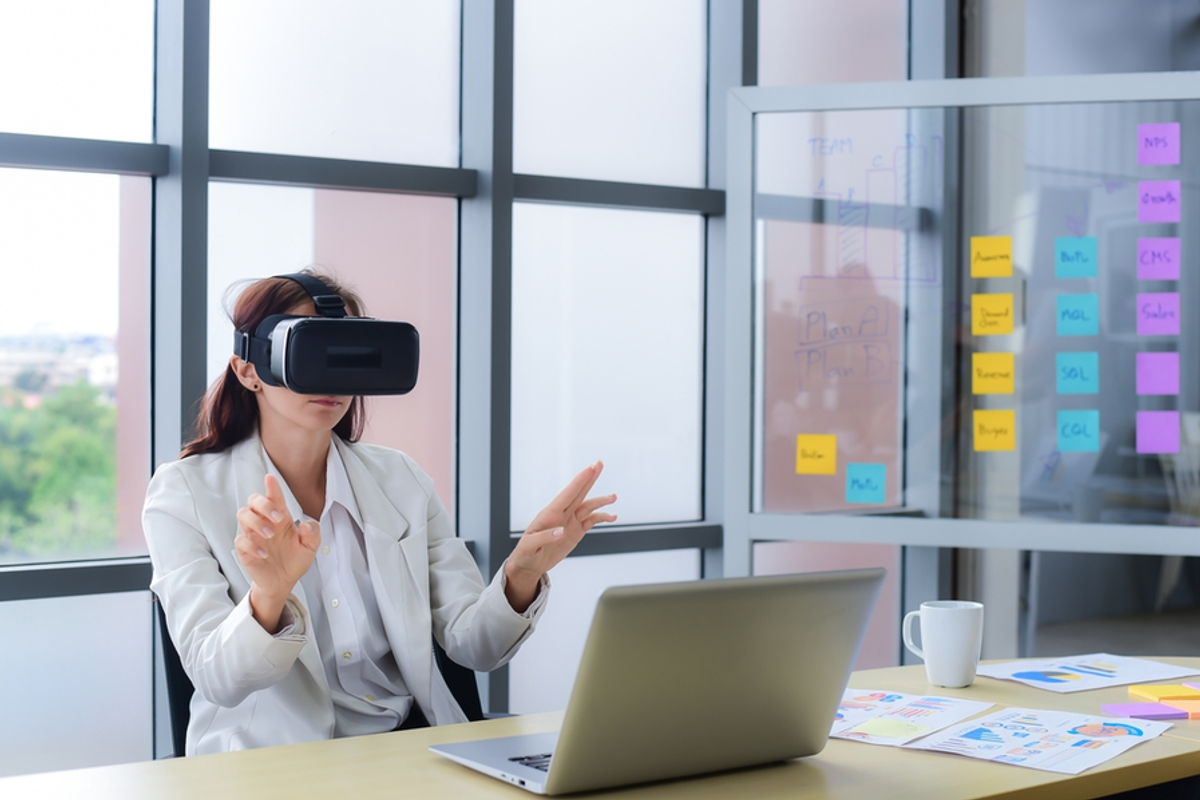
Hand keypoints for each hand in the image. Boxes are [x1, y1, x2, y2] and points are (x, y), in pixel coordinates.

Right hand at [235, 474, 320, 631]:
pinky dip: (252, 545)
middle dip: (263, 504)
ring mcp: (253, 535)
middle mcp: (264, 522)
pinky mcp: (244, 550)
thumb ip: (313, 534)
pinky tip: (264, 554)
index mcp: (281, 518)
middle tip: (278, 518)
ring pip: (243, 515)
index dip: (272, 487)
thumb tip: (307, 525)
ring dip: (256, 522)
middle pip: (254, 501)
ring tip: (270, 535)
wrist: (284, 582)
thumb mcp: (310, 548)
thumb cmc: (295, 560)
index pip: (274, 497)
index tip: (270, 478)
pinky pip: (240, 540)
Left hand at [504, 461, 616, 611]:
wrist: (530, 564)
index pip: (567, 494)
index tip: (589, 469)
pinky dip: (602, 518)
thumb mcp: (530, 546)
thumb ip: (545, 537)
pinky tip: (611, 517)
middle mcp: (561, 514)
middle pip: (578, 493)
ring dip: (600, 501)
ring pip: (587, 506)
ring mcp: (570, 521)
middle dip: (589, 478)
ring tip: (613, 497)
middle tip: (599, 464)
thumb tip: (561, 531)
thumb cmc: (525, 553)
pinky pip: (591, 521)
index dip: (579, 481)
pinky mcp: (576, 531)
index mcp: (549, 514)